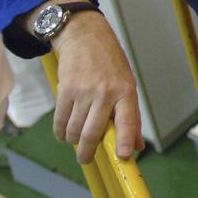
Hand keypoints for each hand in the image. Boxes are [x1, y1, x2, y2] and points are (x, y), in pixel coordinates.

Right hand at [48, 5, 142, 162]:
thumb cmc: (111, 65)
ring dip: (74, 141)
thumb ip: (130, 116)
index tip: (124, 157)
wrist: (86, 38)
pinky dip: (61, 132)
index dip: (125, 141)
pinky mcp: (65, 90)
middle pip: (93, 132)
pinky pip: (60, 120)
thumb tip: (137, 146)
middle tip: (86, 159)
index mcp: (126, 92)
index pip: (128, 120)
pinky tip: (65, 133)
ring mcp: (84, 91)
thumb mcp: (127, 85)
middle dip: (88, 152)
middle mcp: (106, 93)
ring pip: (75, 129)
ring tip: (77, 141)